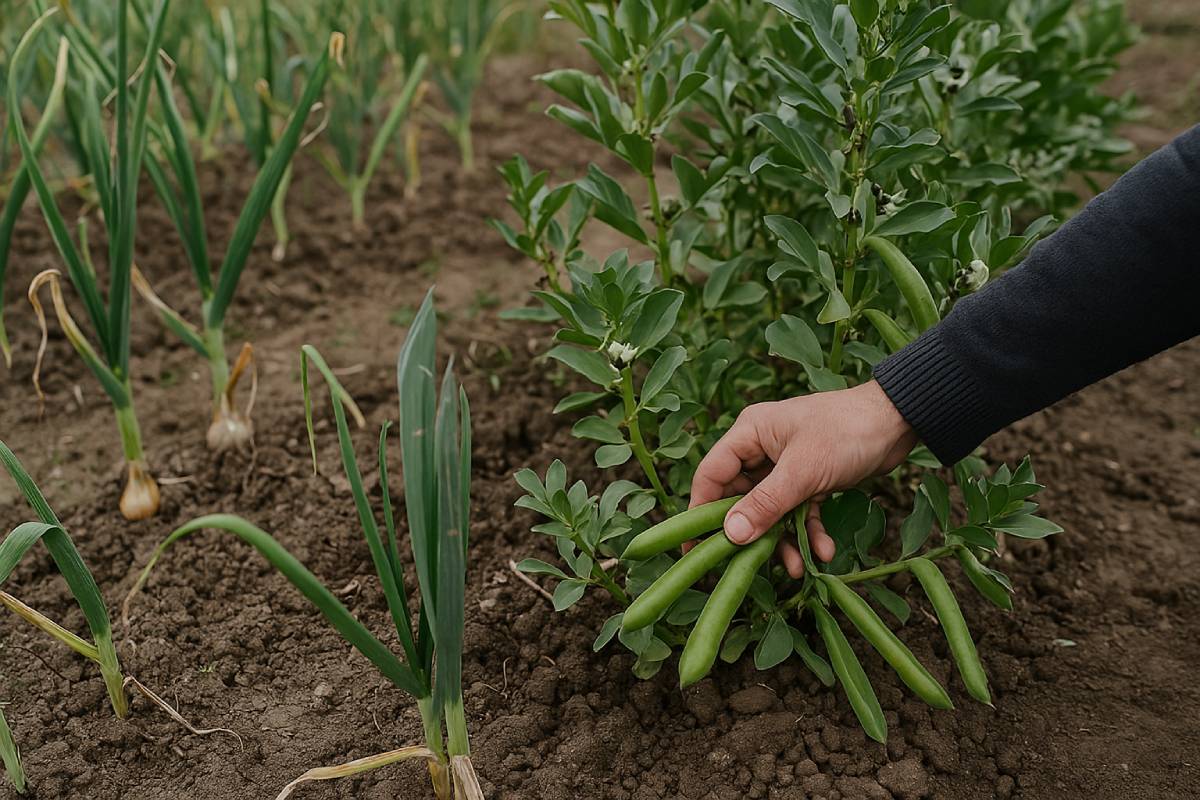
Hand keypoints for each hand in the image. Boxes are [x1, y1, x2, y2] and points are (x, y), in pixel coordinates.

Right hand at [687, 380, 916, 577]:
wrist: (898, 422)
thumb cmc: (847, 432)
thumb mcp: (803, 471)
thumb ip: (765, 504)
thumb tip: (730, 535)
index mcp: (749, 433)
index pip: (711, 475)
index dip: (699, 511)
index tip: (693, 547)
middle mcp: (761, 449)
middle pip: (739, 498)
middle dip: (749, 533)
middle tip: (745, 566)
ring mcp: (786, 466)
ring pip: (771, 511)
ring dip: (782, 539)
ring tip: (796, 567)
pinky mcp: (809, 480)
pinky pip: (798, 512)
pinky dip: (807, 532)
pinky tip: (822, 552)